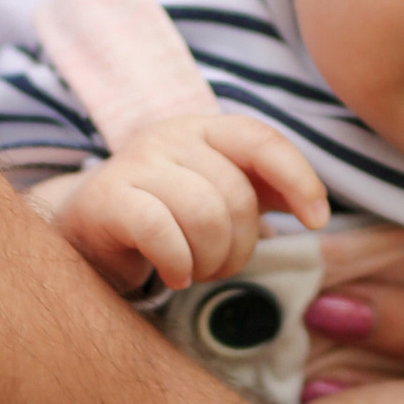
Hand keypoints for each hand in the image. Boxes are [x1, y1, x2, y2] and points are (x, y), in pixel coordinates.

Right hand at [34, 112, 326, 292]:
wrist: (86, 229)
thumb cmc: (165, 213)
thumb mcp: (219, 196)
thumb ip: (264, 192)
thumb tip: (313, 206)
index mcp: (204, 129)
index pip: (261, 140)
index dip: (298, 178)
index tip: (317, 222)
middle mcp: (169, 137)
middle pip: (235, 194)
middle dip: (240, 246)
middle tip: (222, 266)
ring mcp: (134, 164)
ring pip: (203, 214)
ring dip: (211, 259)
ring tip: (197, 271)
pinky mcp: (106, 198)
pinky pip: (160, 232)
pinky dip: (178, 263)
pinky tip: (175, 274)